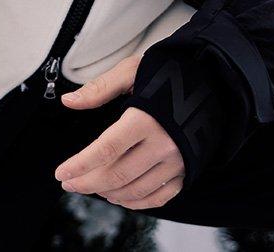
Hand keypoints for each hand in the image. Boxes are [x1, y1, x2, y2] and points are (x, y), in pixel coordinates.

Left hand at [53, 53, 184, 209]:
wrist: (212, 84)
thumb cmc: (169, 73)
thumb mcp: (132, 70)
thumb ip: (99, 88)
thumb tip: (69, 101)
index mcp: (146, 117)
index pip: (106, 149)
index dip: (81, 165)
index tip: (61, 173)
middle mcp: (163, 143)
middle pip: (118, 174)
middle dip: (88, 182)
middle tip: (69, 182)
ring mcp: (177, 161)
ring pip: (136, 190)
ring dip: (108, 193)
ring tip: (91, 187)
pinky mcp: (186, 171)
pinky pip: (158, 197)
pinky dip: (135, 202)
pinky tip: (119, 196)